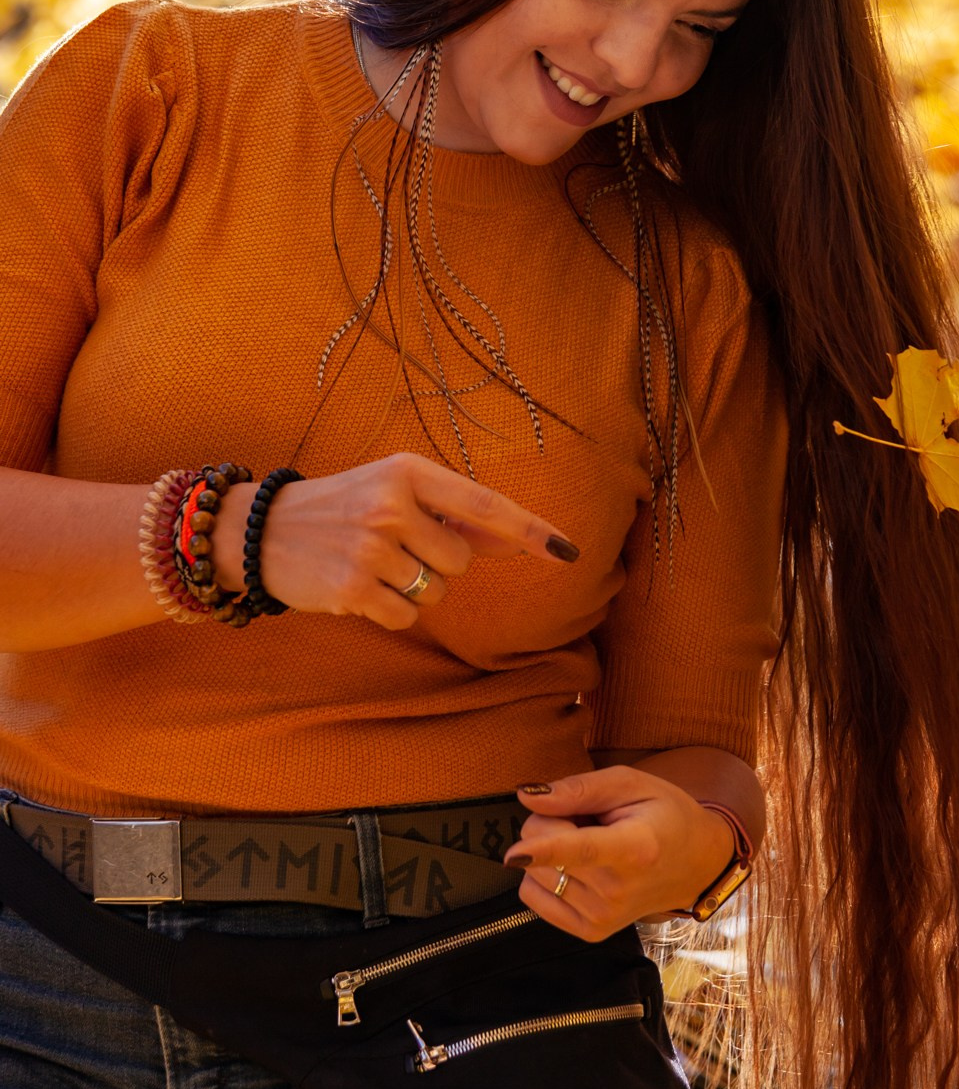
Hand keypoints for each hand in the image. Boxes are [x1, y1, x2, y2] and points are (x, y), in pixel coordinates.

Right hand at [209, 452, 578, 628]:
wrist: (262, 530)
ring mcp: (371, 548)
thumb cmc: (342, 508)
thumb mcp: (394, 493)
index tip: (566, 551)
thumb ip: (452, 515)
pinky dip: (390, 610)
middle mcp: (392, 506)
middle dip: (437, 564)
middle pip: (461, 561)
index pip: (485, 505)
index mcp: (408, 472)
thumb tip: (514, 540)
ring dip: (412, 587)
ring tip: (371, 565)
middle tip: (392, 548)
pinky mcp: (353, 588)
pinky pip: (407, 615)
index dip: (530, 530)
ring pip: (436, 591)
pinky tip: (359, 588)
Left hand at [501, 767, 737, 940]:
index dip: (545, 849)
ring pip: (533, 871)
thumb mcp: (630, 784)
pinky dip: (544, 875)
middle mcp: (618, 891)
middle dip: (552, 823)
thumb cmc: (664, 814)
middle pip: (544, 849)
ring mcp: (603, 918)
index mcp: (635, 848)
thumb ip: (578, 788)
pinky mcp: (591, 932)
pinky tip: (579, 868)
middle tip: (590, 821)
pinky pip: (533, 896)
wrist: (696, 864)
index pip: (582, 850)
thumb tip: (527, 796)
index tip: (513, 854)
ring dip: (550, 850)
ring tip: (592, 845)